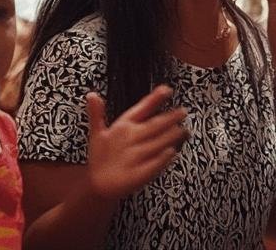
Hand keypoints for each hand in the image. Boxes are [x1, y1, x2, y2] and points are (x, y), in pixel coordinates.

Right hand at [84, 86, 188, 200]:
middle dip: (171, 118)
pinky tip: (173, 152)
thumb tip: (91, 94)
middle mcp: (130, 139)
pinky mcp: (140, 173)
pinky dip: (165, 157)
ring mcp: (136, 156)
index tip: (167, 90)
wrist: (98, 187)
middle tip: (184, 111)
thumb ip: (97, 113)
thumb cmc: (101, 157)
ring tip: (184, 130)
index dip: (155, 99)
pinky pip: (156, 163)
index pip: (141, 109)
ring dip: (172, 135)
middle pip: (155, 125)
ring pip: (159, 142)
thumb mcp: (97, 134)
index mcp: (121, 127)